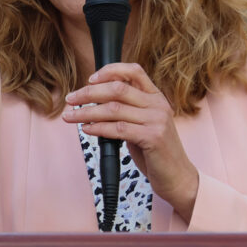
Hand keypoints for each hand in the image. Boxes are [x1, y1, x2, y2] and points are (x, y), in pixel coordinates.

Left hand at [62, 63, 198, 220]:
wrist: (177, 176)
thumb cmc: (155, 151)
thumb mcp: (143, 123)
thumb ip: (126, 110)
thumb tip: (93, 102)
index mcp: (156, 96)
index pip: (134, 71)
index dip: (110, 71)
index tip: (89, 79)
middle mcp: (158, 104)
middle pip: (118, 88)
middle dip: (89, 93)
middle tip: (70, 99)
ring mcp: (157, 120)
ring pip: (114, 109)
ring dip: (86, 112)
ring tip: (70, 117)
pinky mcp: (153, 137)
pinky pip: (118, 128)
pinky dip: (98, 128)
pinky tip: (86, 129)